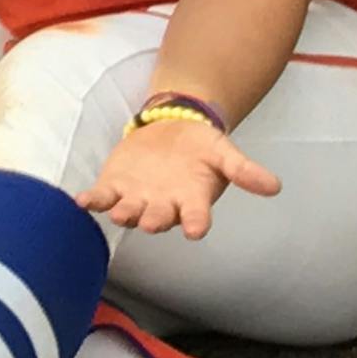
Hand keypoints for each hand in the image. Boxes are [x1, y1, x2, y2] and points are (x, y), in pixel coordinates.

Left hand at [82, 113, 278, 239]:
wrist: (172, 127)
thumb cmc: (202, 148)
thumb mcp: (224, 152)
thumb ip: (244, 169)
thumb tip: (275, 186)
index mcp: (192, 201)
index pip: (196, 217)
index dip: (195, 223)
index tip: (195, 230)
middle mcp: (164, 206)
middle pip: (159, 217)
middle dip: (154, 219)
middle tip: (152, 222)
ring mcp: (137, 198)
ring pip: (129, 210)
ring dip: (122, 212)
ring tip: (117, 212)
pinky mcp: (114, 186)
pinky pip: (102, 197)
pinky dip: (92, 200)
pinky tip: (81, 200)